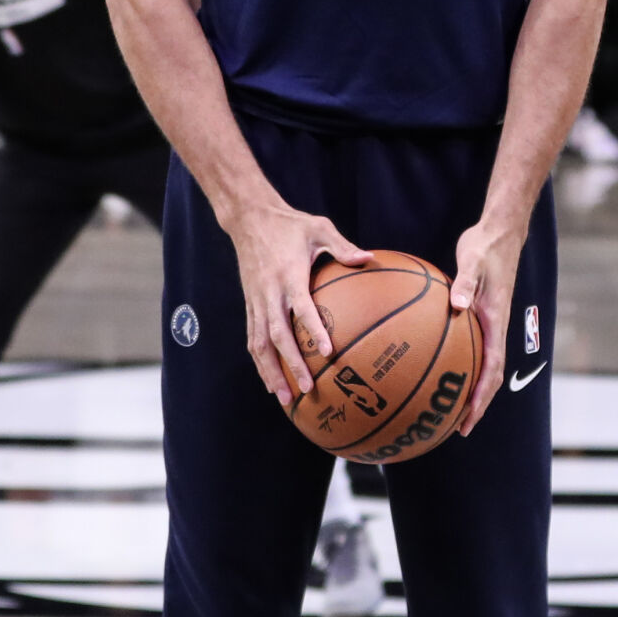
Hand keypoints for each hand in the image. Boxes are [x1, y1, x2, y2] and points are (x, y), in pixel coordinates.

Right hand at [223, 200, 369, 405]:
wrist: (248, 218)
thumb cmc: (289, 223)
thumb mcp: (318, 227)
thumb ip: (342, 246)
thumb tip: (368, 258)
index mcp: (288, 274)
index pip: (301, 307)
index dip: (313, 330)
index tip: (326, 353)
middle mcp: (269, 292)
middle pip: (277, 335)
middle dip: (290, 364)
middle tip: (307, 389)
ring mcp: (256, 300)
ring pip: (259, 343)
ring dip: (270, 372)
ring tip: (284, 398)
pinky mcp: (249, 304)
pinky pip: (252, 337)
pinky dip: (260, 361)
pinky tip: (270, 380)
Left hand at [449, 217, 528, 436]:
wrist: (499, 232)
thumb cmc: (486, 247)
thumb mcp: (473, 262)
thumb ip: (465, 284)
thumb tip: (457, 306)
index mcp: (496, 320)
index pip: (492, 368)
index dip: (481, 397)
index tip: (467, 419)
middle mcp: (495, 327)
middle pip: (490, 376)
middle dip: (476, 404)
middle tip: (457, 428)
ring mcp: (489, 322)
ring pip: (483, 364)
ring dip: (470, 388)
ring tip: (448, 409)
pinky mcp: (480, 314)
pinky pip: (472, 346)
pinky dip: (459, 362)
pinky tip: (437, 365)